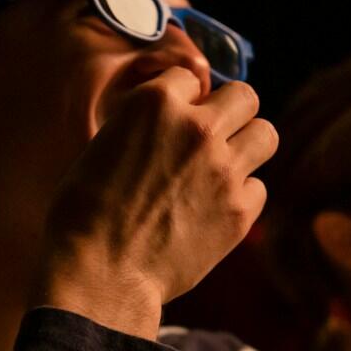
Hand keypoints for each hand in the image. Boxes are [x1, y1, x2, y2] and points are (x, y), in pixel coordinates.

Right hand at [38, 68, 274, 336]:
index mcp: (156, 103)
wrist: (101, 272)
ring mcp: (225, 170)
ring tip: (225, 167)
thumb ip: (143, 126)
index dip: (183, 99)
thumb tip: (169, 124)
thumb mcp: (103, 146)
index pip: (190, 77)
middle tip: (213, 137)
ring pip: (266, 134)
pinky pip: (259, 188)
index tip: (176, 120)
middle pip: (245, 96)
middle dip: (229, 113)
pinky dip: (241, 196)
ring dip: (247, 146)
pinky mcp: (239, 211)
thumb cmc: (84, 214)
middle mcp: (198, 128)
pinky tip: (216, 209)